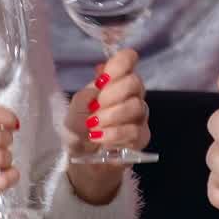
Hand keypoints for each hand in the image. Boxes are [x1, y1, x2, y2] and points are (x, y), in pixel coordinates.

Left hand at [65, 48, 149, 204]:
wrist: (82, 157)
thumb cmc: (79, 127)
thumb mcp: (75, 108)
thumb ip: (87, 93)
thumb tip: (99, 81)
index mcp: (116, 81)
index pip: (128, 60)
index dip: (121, 62)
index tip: (104, 76)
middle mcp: (132, 94)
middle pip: (134, 82)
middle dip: (111, 94)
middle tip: (94, 107)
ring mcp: (139, 116)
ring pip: (135, 106)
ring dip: (110, 116)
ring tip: (93, 126)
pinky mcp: (142, 137)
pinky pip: (134, 130)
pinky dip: (114, 134)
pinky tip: (100, 138)